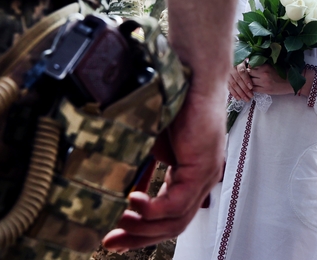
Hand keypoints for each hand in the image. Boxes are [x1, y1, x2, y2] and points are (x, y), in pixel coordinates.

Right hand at [102, 85, 225, 251]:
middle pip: (173, 225)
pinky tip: (133, 203)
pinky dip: (152, 209)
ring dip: (144, 226)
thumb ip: (141, 165)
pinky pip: (177, 203)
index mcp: (188, 175)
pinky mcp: (202, 167)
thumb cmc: (174, 100)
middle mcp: (201, 179)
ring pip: (176, 219)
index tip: (114, 236)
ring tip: (120, 223)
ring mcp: (205, 174)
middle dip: (139, 238)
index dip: (141, 230)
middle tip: (111, 243)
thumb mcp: (151, 141)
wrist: (191, 74)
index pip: (169, 216)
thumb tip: (116, 184)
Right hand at [228, 61, 253, 100]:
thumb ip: (251, 68)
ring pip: (233, 85)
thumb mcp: (248, 64)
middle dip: (245, 89)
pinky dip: (234, 94)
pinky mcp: (225, 81)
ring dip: (240, 93)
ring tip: (246, 99)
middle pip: (238, 80)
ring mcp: (227, 75)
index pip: (242, 72)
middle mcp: (231, 69)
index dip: (246, 80)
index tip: (251, 87)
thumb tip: (252, 70)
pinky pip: (229, 88)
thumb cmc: (245, 65)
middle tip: (251, 95)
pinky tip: (239, 98)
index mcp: (238, 64)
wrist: (234, 63)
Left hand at [249, 64, 293, 95]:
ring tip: (250, 81)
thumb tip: (251, 65)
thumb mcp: (273, 66)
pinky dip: (252, 88)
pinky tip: (253, 87)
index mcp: (266, 66)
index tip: (248, 68)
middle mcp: (264, 74)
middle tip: (248, 76)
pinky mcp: (265, 90)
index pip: (251, 66)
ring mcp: (264, 83)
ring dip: (249, 82)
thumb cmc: (283, 73)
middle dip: (247, 75)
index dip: (248, 67)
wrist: (291, 83)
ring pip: (250, 82)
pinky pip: (254, 89)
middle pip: (248, 74)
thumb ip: (263, 66)